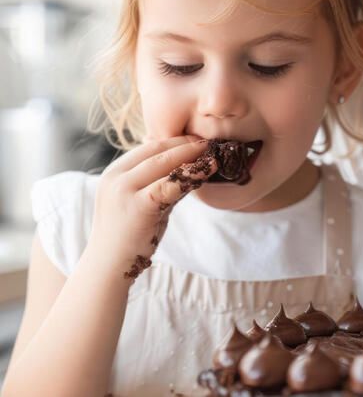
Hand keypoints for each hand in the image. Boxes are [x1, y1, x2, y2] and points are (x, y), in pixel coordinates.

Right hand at [85, 136, 215, 281]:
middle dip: (185, 144)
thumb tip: (191, 170)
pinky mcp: (139, 205)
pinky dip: (192, 175)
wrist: (108, 267)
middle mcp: (116, 177)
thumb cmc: (128, 237)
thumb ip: (162, 185)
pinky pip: (170, 185)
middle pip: (156, 151)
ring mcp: (124, 190)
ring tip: (212, 153)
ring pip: (164, 164)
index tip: (195, 139)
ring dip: (191, 156)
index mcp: (114, 173)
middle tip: (208, 141)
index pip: (147, 148)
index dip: (174, 141)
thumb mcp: (144, 203)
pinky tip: (208, 170)